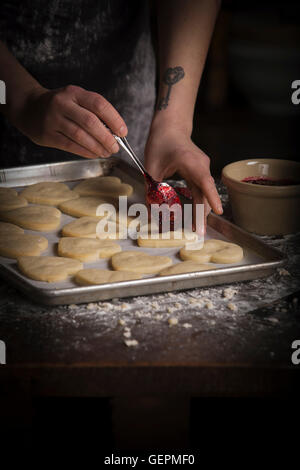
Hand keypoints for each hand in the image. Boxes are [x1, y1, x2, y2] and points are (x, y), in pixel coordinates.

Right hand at [11, 84, 126, 158]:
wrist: (29, 108)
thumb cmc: (60, 106)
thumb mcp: (75, 99)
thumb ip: (93, 112)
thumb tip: (114, 132)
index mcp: (74, 92)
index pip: (99, 104)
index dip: (114, 119)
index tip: (123, 131)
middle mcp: (62, 104)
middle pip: (90, 122)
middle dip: (106, 137)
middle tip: (116, 147)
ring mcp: (53, 119)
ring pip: (80, 136)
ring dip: (97, 147)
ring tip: (107, 152)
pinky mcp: (48, 135)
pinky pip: (70, 145)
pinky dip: (86, 152)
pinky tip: (94, 154)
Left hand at [144, 123, 222, 231]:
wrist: (170, 127)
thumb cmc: (160, 143)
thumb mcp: (151, 168)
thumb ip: (152, 190)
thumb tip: (152, 212)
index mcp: (190, 161)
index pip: (204, 180)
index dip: (211, 196)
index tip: (218, 211)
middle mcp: (201, 165)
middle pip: (205, 192)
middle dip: (203, 214)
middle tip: (199, 232)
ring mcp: (202, 168)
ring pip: (204, 193)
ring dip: (200, 210)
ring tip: (195, 228)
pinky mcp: (200, 172)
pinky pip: (201, 189)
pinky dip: (198, 202)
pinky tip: (194, 215)